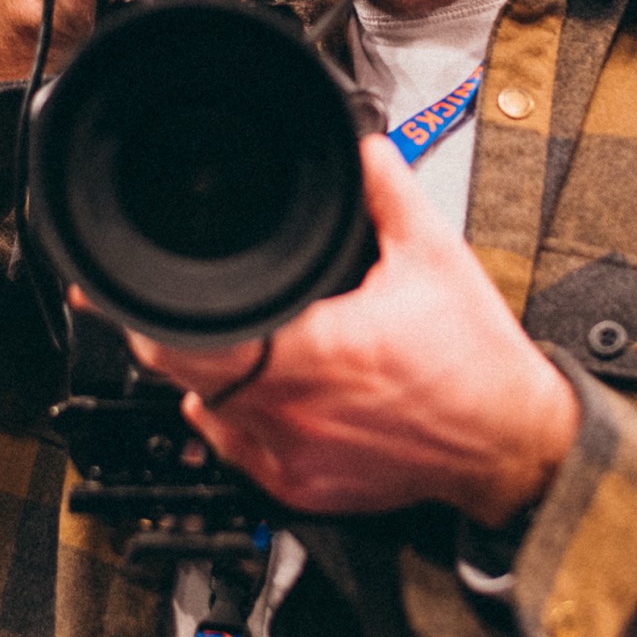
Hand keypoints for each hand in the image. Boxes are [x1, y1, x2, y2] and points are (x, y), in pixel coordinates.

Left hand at [123, 135, 579, 526]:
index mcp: (313, 351)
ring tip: (229, 344)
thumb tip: (362, 148)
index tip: (123, 291)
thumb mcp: (435, 257)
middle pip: (182, 375)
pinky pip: (239, 450)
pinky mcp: (302, 488)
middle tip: (157, 307)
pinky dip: (234, 418)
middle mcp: (291, 411)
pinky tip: (258, 391)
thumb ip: (388, 191)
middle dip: (165, 337)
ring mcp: (292, 457)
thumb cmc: (477, 364)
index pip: (190, 336)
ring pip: (205, 414)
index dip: (148, 312)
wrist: (512, 444)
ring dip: (203, 377)